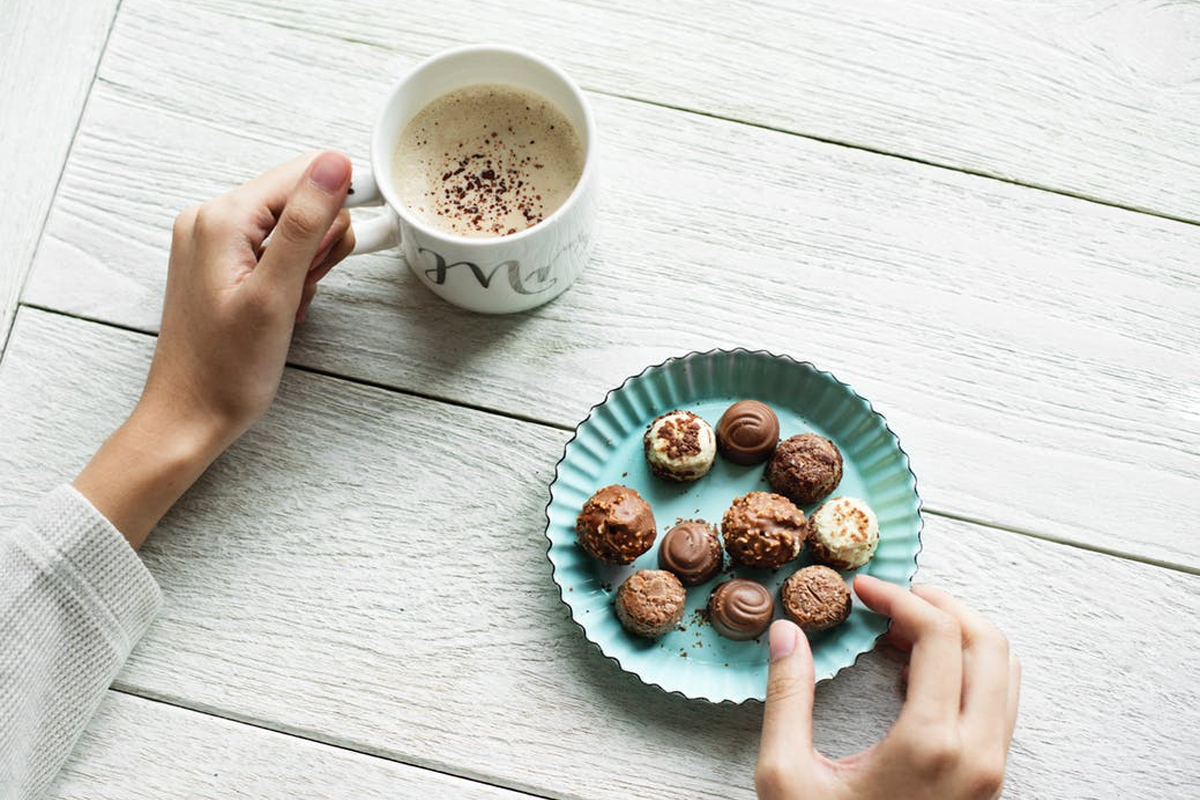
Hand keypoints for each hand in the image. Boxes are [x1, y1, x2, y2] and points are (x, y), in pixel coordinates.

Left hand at [74, 152, 354, 547]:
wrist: (189, 417)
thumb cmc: (226, 371)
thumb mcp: (275, 294)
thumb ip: (306, 223)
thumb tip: (335, 164)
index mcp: (222, 218)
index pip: (304, 174)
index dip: (344, 199)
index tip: (373, 228)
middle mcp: (211, 218)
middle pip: (300, 198)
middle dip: (321, 243)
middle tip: (304, 287)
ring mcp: (214, 240)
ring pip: (293, 225)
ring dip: (307, 263)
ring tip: (290, 302)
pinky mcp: (221, 262)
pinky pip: (275, 248)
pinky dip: (291, 275)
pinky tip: (282, 306)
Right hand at [756, 575, 1019, 799]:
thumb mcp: (787, 776)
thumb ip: (787, 697)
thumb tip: (787, 633)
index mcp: (930, 744)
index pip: (939, 634)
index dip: (899, 597)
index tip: (863, 589)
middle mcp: (976, 753)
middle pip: (988, 641)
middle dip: (939, 604)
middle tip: (891, 597)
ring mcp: (991, 769)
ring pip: (1004, 669)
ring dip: (959, 634)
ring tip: (904, 629)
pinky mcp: (991, 780)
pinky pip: (1000, 702)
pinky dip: (969, 668)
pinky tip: (919, 671)